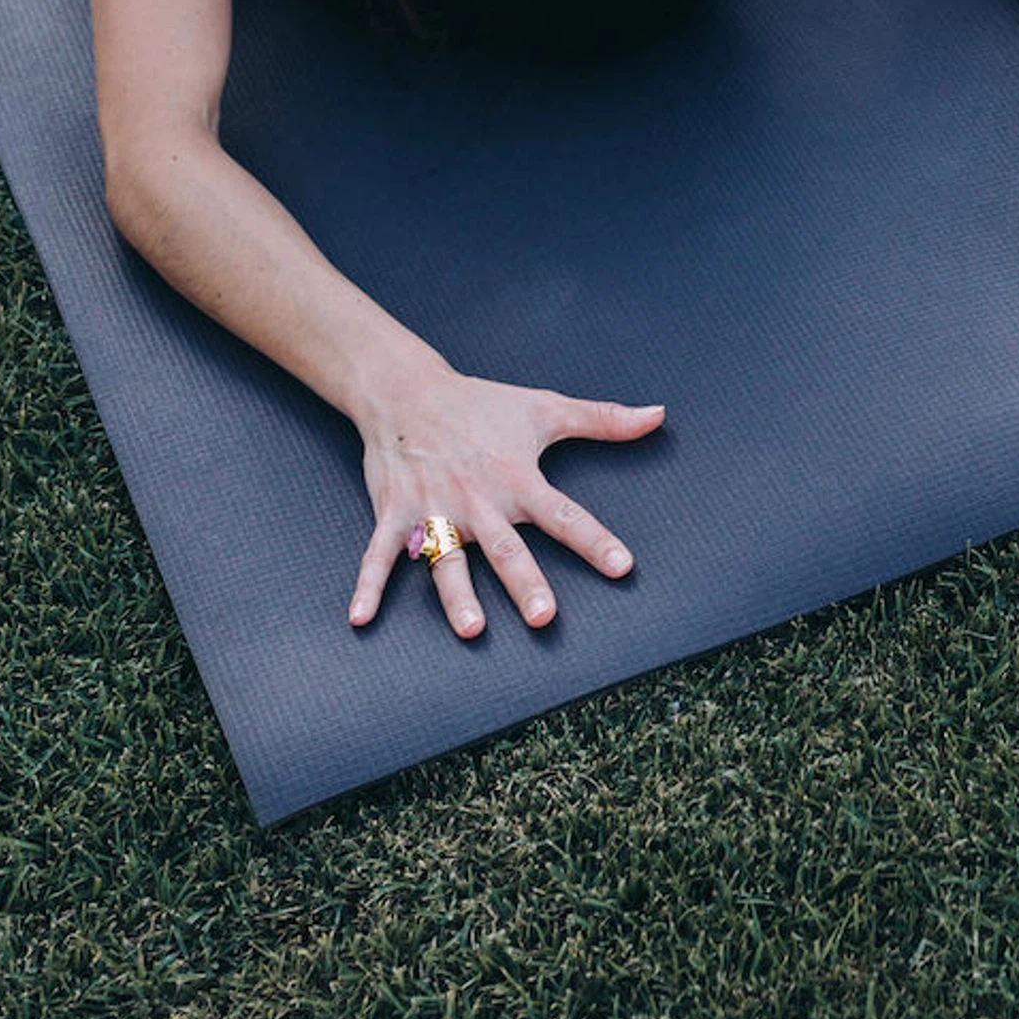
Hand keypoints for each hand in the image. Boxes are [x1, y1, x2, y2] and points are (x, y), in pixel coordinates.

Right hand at [345, 366, 660, 638]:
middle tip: (544, 616)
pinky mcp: (394, 513)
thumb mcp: (545, 408)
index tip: (622, 566)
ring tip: (471, 629)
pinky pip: (379, 553)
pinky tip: (360, 618)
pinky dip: (368, 585)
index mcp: (517, 479)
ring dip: (457, 594)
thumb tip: (659, 416)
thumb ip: (604, 420)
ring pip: (447, 559)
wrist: (407, 389)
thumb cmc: (482, 404)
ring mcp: (434, 509)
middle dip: (525, 582)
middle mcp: (479, 500)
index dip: (594, 540)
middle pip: (506, 548)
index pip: (565, 515)